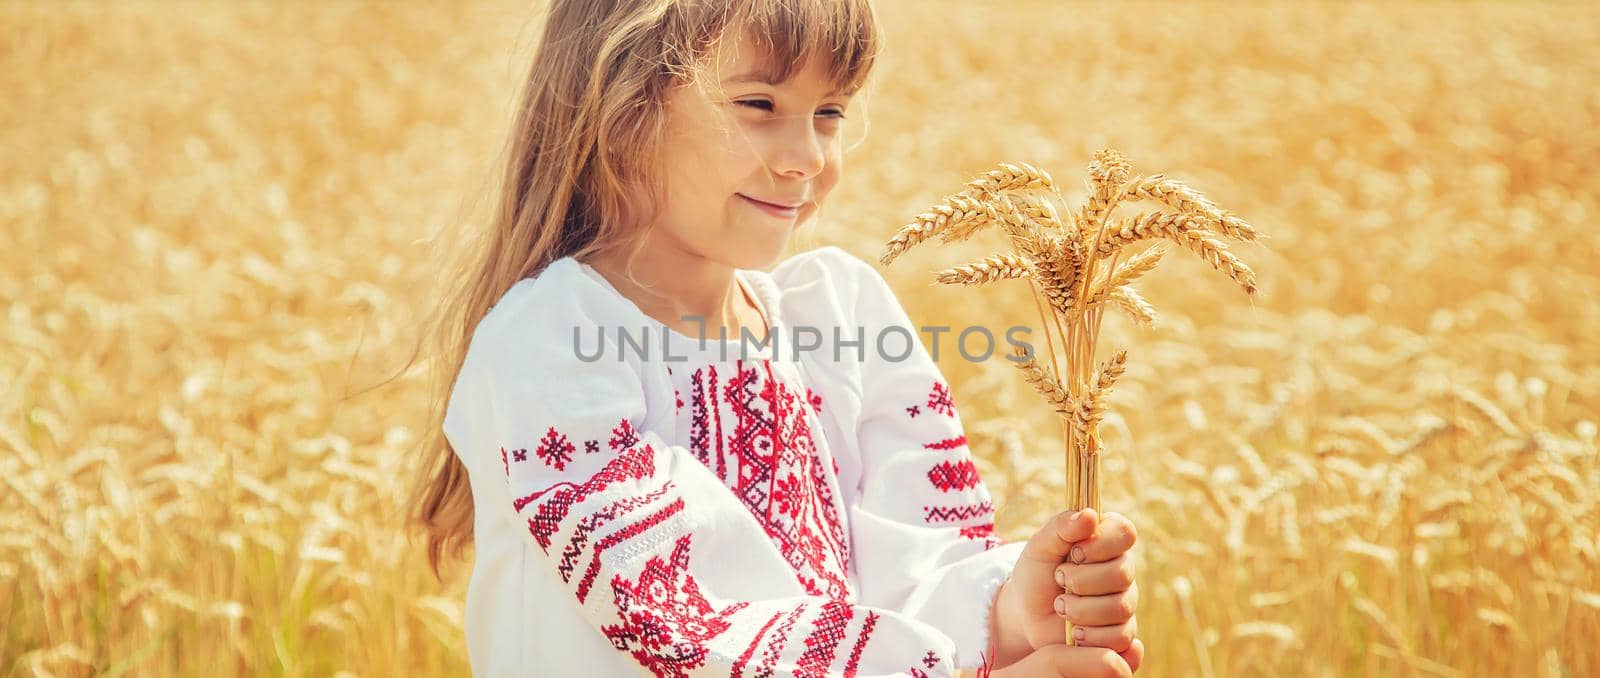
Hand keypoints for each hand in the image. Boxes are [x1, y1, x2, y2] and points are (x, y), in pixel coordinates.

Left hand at [987, 508, 1141, 672]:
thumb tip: (1090, 515)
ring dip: (1081, 609)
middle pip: (1122, 573)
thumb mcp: (1040, 547)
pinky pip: (1120, 636)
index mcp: (1106, 540)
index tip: (1073, 552)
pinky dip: (1091, 635)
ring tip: (1061, 607)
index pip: (1125, 532)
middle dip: (1081, 580)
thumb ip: (1061, 528)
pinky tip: (1074, 632)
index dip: (1099, 544)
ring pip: (1120, 607)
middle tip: (1059, 580)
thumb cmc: (1036, 575)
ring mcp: (1125, 602)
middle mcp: (1122, 569)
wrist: (1027, 616)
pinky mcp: (1121, 632)